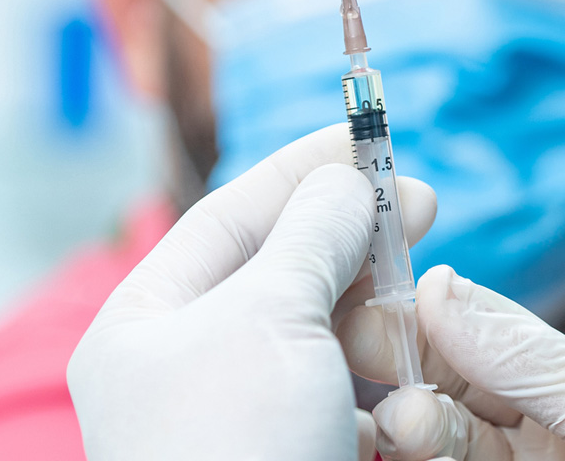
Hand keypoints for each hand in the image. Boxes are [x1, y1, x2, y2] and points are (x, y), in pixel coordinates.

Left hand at [68, 125, 435, 460]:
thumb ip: (313, 236)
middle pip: (280, 272)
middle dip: (352, 239)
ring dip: (377, 314)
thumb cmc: (233, 453)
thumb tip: (344, 180)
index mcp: (144, 325)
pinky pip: (348, 397)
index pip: (228, 217)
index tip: (369, 137)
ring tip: (417, 302)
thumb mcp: (269, 319)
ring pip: (324, 336)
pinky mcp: (297, 458)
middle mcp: (186, 369)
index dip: (301, 169)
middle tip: (420, 206)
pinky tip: (413, 377)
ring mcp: (244, 421)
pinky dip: (387, 380)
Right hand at [339, 266, 564, 460]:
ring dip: (397, 433)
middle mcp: (527, 452)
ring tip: (401, 428)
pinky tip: (384, 456)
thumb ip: (536, 362)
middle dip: (398, 376)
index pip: (475, 344)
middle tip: (368, 365)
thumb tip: (444, 291)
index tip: (377, 303)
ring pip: (422, 453)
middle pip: (434, 402)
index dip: (422, 319)